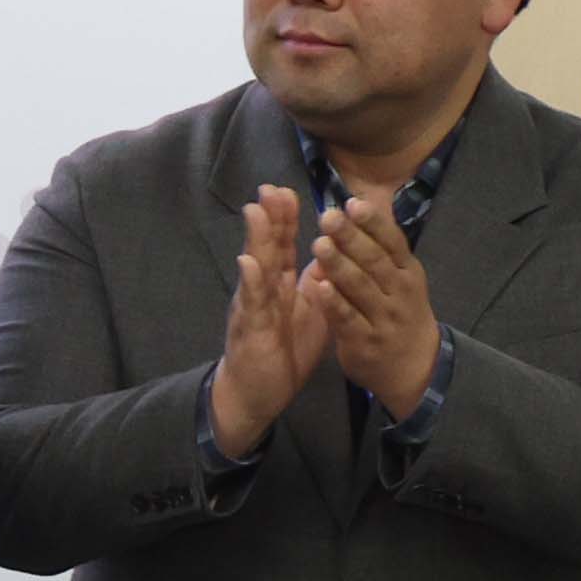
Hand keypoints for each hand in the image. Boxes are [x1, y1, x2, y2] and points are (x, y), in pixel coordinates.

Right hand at [205, 186, 334, 457]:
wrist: (256, 392)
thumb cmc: (282, 352)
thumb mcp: (309, 313)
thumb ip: (317, 284)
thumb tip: (332, 255)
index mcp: (279, 286)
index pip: (283, 245)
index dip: (286, 219)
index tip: (289, 191)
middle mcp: (262, 290)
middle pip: (267, 247)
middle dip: (270, 218)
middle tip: (271, 187)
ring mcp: (253, 307)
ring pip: (256, 268)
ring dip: (255, 239)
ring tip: (256, 210)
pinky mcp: (250, 328)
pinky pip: (252, 303)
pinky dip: (250, 282)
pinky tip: (248, 263)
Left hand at [310, 193, 441, 420]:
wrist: (414, 367)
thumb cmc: (399, 312)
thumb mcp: (400, 278)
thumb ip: (381, 246)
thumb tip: (364, 202)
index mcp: (407, 272)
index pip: (392, 242)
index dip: (372, 222)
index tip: (352, 202)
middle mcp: (399, 291)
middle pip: (374, 261)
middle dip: (351, 237)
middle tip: (327, 216)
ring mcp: (383, 317)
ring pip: (360, 287)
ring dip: (339, 265)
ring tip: (319, 244)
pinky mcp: (364, 341)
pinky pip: (347, 319)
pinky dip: (334, 303)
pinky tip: (318, 287)